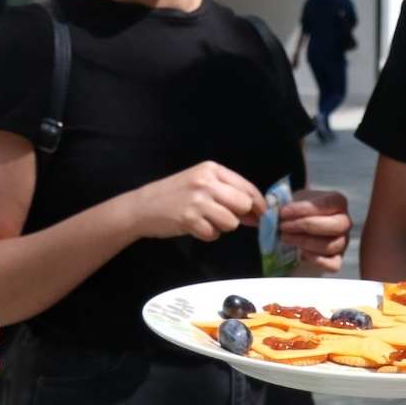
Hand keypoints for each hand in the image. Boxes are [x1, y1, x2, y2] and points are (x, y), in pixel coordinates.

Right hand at [125, 161, 265, 241]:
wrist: (143, 206)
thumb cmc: (174, 194)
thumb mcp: (200, 182)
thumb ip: (227, 192)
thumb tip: (256, 212)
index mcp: (211, 169)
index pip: (246, 186)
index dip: (258, 203)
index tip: (262, 214)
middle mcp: (206, 182)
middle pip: (243, 204)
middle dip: (240, 215)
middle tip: (228, 218)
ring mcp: (197, 201)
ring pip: (232, 222)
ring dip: (222, 226)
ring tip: (207, 221)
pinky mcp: (189, 219)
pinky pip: (214, 234)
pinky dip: (208, 235)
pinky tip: (196, 227)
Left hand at [278, 188, 350, 273]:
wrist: (296, 229)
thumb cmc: (296, 213)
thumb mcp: (292, 201)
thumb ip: (283, 201)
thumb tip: (272, 205)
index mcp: (337, 202)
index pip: (328, 204)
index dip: (304, 209)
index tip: (283, 213)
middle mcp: (344, 221)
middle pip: (335, 226)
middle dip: (305, 226)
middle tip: (283, 227)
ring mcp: (342, 242)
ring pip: (330, 245)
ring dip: (304, 242)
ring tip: (285, 238)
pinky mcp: (337, 260)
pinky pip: (333, 264)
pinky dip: (316, 260)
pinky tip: (301, 253)